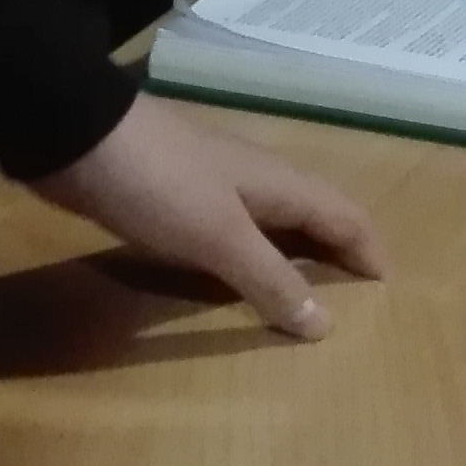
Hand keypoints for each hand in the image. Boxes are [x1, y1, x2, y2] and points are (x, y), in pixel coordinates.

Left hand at [38, 95, 381, 338]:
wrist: (78, 140)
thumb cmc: (161, 186)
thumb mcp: (220, 238)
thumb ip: (271, 280)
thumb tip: (325, 325)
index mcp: (280, 184)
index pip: (345, 215)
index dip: (369, 250)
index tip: (387, 289)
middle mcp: (258, 180)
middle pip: (316, 215)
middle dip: (338, 252)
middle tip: (352, 298)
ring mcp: (217, 185)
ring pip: (275, 221)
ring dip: (295, 254)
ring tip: (303, 294)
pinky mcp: (178, 196)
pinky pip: (234, 230)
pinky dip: (251, 256)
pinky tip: (234, 276)